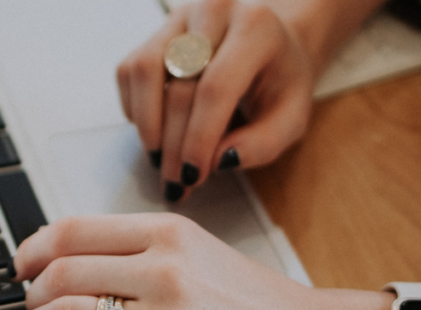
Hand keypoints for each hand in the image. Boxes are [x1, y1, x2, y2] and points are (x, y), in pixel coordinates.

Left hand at [11, 214, 403, 309]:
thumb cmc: (259, 303)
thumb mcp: (201, 252)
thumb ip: (140, 250)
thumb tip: (70, 261)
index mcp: (170, 234)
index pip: (73, 230)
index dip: (32, 250)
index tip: (21, 267)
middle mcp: (167, 272)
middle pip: (61, 274)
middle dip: (30, 296)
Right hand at [116, 0, 314, 201]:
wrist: (272, 43)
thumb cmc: (280, 81)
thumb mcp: (291, 118)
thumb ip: (262, 144)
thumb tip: (219, 161)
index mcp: (256, 28)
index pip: (216, 87)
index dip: (199, 138)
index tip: (193, 176)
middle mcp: (214, 11)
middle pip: (179, 86)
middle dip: (174, 145)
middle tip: (176, 181)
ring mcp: (180, 17)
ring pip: (144, 72)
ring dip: (147, 125)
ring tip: (160, 158)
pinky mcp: (156, 31)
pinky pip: (130, 71)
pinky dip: (135, 108)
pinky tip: (156, 130)